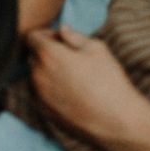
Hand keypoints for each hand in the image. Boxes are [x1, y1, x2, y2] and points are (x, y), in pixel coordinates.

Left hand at [27, 25, 149, 150]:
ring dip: (47, 70)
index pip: (32, 37)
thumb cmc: (108, 80)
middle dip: (46, 52)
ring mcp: (40, 96)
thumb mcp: (96, 48)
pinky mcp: (46, 112)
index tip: (62, 40)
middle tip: (69, 56)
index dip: (46, 34)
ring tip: (72, 75)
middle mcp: (39, 75)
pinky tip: (71, 91)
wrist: (117, 120)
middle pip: (33, 56)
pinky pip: (41, 94)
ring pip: (36, 76)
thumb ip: (74, 36)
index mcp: (49, 55)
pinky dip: (50, 88)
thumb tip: (62, 30)